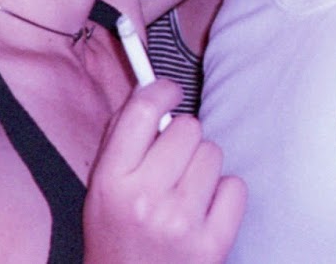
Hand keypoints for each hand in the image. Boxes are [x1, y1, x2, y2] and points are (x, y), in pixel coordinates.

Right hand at [83, 80, 245, 263]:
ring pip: (213, 153)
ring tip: (185, 193)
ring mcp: (181, 222)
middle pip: (187, 128)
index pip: (143, 111)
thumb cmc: (117, 240)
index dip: (161, 91)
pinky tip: (204, 212)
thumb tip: (149, 92)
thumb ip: (120, 140)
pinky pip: (235, 186)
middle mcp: (146, 200)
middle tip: (172, 163)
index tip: (169, 91)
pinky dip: (224, 195)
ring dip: (202, 167)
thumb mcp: (100, 191)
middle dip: (182, 139)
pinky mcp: (212, 243)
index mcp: (112, 182)